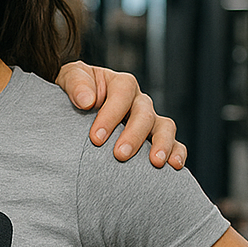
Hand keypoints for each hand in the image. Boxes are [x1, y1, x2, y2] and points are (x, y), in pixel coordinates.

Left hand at [56, 62, 185, 168]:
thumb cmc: (75, 92)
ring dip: (162, 144)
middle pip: (144, 113)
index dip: (111, 115)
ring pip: (165, 127)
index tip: (96, 138)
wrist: (76, 107)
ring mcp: (150, 120)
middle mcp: (138, 101)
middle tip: (119, 155)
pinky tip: (174, 167)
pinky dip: (177, 153)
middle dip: (133, 135)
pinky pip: (175, 144)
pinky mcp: (156, 139)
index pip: (122, 94)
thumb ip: (76, 85)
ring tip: (155, 162)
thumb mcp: (70, 79)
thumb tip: (87, 101)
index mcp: (120, 84)